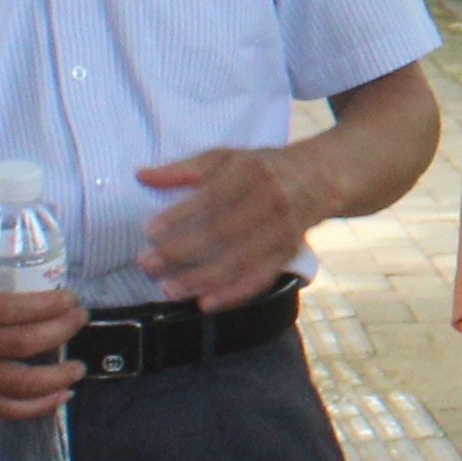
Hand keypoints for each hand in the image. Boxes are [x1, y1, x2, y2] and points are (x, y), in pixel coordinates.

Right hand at [0, 240, 83, 418]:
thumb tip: (37, 210)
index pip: (7, 308)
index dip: (47, 306)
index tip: (71, 299)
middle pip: (16, 344)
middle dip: (59, 333)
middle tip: (80, 320)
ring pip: (12, 382)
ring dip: (54, 378)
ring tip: (77, 367)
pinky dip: (34, 407)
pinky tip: (59, 396)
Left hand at [132, 142, 318, 312]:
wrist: (320, 178)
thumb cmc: (263, 166)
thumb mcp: (227, 157)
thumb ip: (184, 168)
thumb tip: (141, 175)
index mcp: (251, 172)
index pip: (211, 197)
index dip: (180, 216)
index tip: (149, 231)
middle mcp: (270, 201)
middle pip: (221, 232)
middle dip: (181, 252)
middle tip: (147, 263)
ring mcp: (281, 230)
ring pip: (238, 261)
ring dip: (201, 279)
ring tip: (168, 290)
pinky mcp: (287, 254)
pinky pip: (259, 279)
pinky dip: (233, 294)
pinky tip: (205, 303)